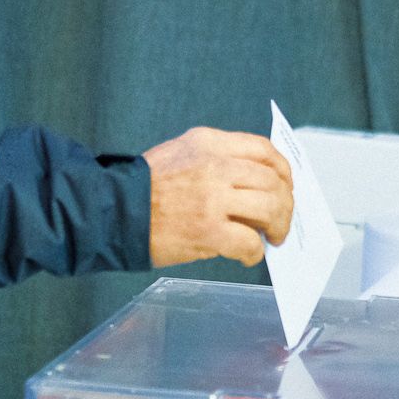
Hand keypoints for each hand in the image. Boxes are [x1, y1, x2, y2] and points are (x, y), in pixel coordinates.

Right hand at [143, 128, 293, 267]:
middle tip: (281, 221)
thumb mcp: (181, 153)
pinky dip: (253, 252)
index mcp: (209, 143)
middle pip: (272, 181)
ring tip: (271, 238)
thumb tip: (256, 185)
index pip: (263, 149)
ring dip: (277, 226)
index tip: (286, 186)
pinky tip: (246, 256)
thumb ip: (218, 159)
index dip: (283, 171)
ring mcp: (212, 198)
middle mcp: (215, 165)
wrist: (112, 211)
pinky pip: (248, 242)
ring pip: (269, 208)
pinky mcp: (208, 230)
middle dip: (285, 205)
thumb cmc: (144, 188)